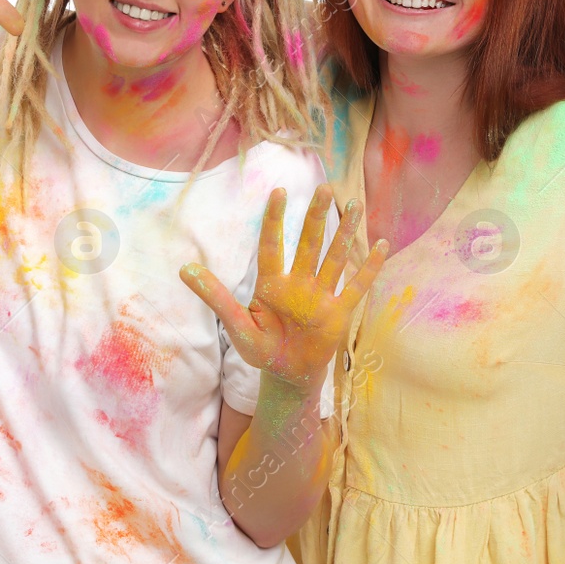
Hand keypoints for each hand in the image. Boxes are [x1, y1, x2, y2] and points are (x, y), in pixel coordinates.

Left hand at [181, 184, 386, 391]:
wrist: (287, 375)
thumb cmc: (261, 349)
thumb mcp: (237, 326)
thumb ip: (215, 297)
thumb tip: (184, 269)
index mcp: (272, 284)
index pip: (273, 246)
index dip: (275, 220)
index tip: (279, 192)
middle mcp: (299, 283)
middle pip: (310, 244)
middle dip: (317, 217)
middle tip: (325, 188)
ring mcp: (321, 296)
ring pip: (335, 258)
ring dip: (345, 233)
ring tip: (354, 205)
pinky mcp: (339, 313)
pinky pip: (356, 287)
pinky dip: (368, 268)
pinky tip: (380, 245)